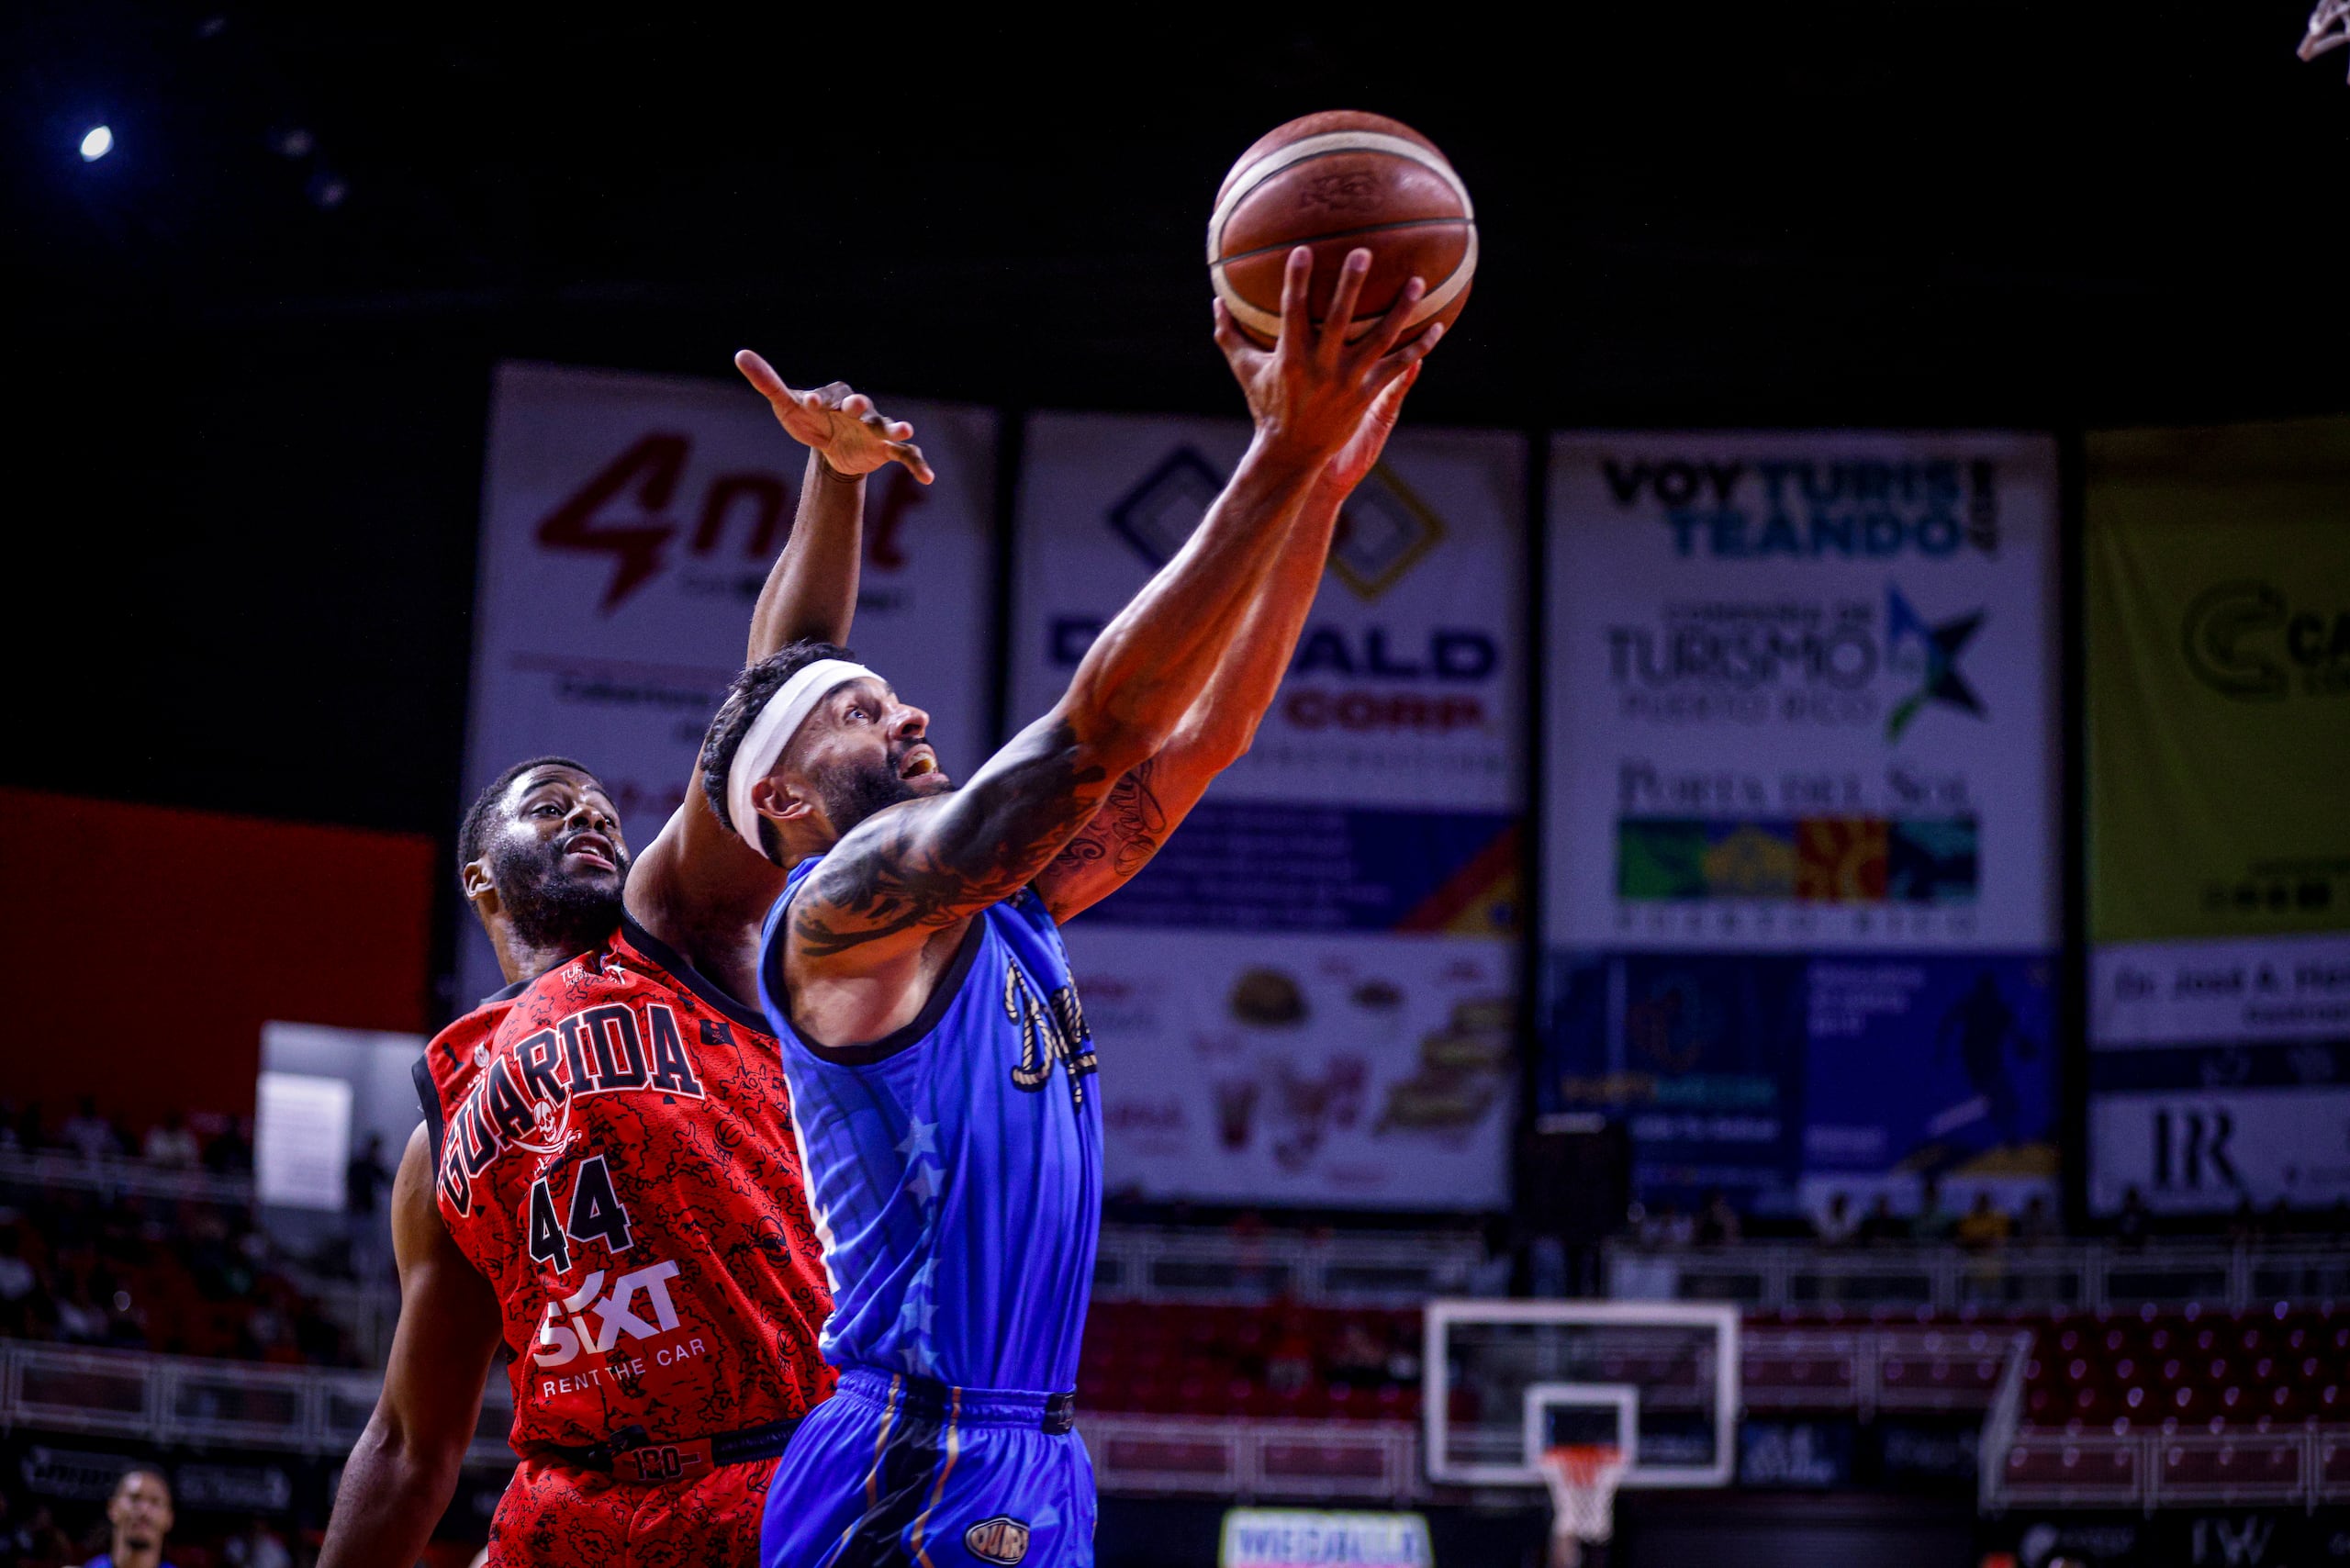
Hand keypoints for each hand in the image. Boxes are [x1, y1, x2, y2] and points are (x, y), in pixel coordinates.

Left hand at [734, 351, 934, 483]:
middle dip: (860, 406)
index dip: (819, 399)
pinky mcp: (886, 450)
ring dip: (896, 428)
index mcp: (836, 396)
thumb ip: (768, 382)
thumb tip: (741, 355)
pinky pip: (907, 456)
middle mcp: (860, 410)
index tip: (810, 403)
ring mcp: (875, 429)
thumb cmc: (809, 420)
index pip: (828, 395)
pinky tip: (928, 479)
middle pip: (862, 405)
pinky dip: (918, 465)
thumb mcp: (787, 405)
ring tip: (904, 430)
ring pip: (889, 426)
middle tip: (856, 406)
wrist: (831, 447)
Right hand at [1214, 247, 1441, 471]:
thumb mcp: (1245, 371)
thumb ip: (1229, 335)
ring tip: (1417, 282)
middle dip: (1350, 284)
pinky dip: (1419, 348)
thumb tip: (1216, 300)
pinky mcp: (1368, 394)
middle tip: (1363, 252)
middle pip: (1340, 318)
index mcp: (1291, 357)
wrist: (1292, 453)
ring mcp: (1349, 381)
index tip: (1303, 250)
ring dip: (1400, 311)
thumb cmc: (1266, 407)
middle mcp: (1322, 367)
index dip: (1297, 280)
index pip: (1292, 311)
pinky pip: (1398, 367)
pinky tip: (1436, 328)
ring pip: (1380, 339)